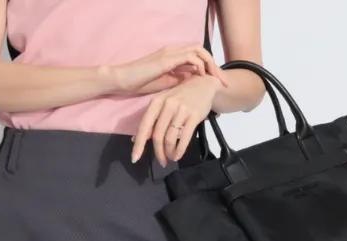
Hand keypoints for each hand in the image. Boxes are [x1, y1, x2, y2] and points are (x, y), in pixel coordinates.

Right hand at [109, 44, 227, 94]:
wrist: (123, 79)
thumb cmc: (140, 83)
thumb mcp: (164, 84)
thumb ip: (178, 81)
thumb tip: (192, 85)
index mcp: (173, 56)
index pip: (197, 57)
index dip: (209, 68)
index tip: (217, 83)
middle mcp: (174, 51)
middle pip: (201, 51)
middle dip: (214, 66)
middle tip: (223, 81)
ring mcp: (171, 53)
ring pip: (199, 51)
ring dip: (210, 65)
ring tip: (217, 80)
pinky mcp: (167, 58)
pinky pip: (190, 57)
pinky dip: (199, 66)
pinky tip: (202, 77)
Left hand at [131, 75, 220, 165]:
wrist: (203, 84)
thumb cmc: (181, 96)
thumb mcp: (163, 103)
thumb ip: (151, 121)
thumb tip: (135, 140)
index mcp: (156, 102)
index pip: (144, 126)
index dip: (139, 145)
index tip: (135, 159)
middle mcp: (167, 105)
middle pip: (158, 135)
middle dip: (158, 152)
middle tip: (161, 162)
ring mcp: (181, 110)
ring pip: (170, 138)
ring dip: (169, 152)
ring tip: (171, 158)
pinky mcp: (194, 115)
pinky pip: (184, 137)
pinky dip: (180, 150)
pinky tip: (178, 155)